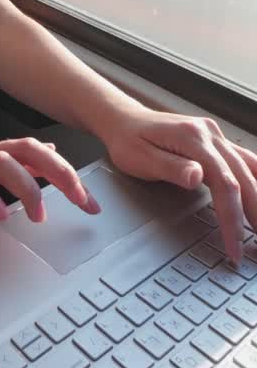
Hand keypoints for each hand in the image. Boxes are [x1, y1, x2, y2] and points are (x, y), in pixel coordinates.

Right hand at [0, 137, 101, 232]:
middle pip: (29, 149)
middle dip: (59, 172)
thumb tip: (50, 152)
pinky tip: (1, 217)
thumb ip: (20, 164)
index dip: (69, 174)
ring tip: (38, 216)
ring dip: (28, 188)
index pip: (41, 154)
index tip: (90, 202)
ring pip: (4, 162)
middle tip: (79, 199)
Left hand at [102, 107, 256, 262]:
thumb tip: (197, 177)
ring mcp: (215, 136)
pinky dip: (256, 180)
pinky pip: (245, 162)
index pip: (225, 183)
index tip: (234, 245)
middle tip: (256, 247)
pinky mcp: (216, 141)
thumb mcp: (140, 158)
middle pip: (244, 178)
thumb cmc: (128, 141)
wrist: (124, 120)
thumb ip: (171, 168)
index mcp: (192, 138)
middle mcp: (210, 133)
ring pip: (250, 168)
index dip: (232, 217)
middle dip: (254, 214)